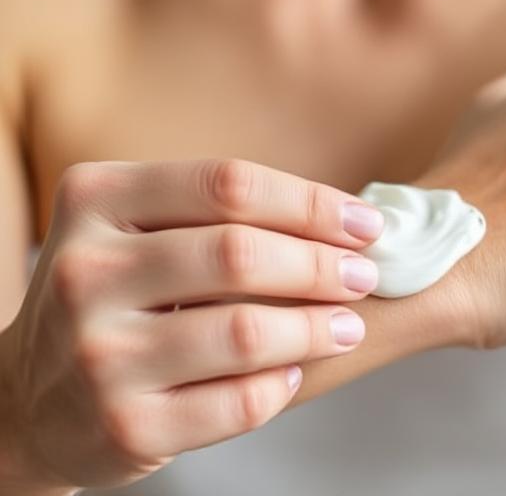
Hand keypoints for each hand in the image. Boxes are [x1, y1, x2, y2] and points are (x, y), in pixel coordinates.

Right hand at [0, 160, 382, 491]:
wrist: (30, 402)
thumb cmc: (113, 299)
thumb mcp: (134, 231)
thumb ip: (215, 213)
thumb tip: (345, 220)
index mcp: (95, 201)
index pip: (228, 185)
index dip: (312, 202)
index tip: (366, 224)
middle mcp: (85, 272)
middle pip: (240, 254)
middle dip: (323, 264)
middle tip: (365, 275)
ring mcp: (99, 355)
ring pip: (246, 331)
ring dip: (318, 327)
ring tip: (348, 325)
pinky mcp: (125, 427)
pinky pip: (239, 402)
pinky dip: (282, 384)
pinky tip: (294, 371)